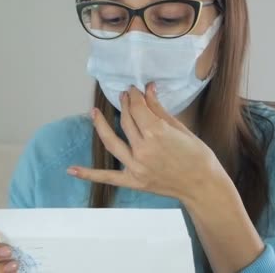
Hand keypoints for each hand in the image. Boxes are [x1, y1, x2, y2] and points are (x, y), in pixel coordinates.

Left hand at [67, 84, 225, 202]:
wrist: (203, 185)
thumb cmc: (198, 155)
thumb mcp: (180, 129)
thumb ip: (159, 109)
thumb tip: (147, 89)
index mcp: (157, 133)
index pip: (138, 108)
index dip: (134, 95)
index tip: (134, 89)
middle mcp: (143, 149)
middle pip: (126, 121)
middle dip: (125, 105)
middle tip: (125, 95)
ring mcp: (136, 166)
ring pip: (112, 141)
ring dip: (100, 125)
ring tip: (94, 112)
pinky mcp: (134, 181)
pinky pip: (107, 177)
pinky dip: (89, 174)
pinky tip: (71, 169)